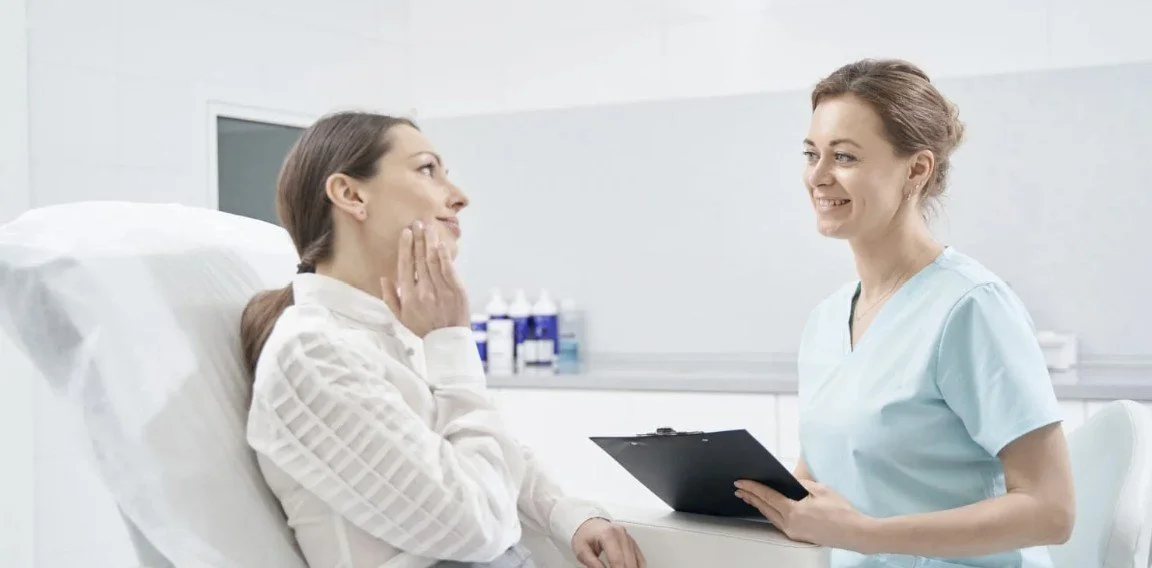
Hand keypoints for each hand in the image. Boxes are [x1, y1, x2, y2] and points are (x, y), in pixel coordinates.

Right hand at [380, 220, 468, 336]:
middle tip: (417, 223)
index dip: (405, 248)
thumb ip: (390, 297)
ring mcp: (441, 290)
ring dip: (430, 242)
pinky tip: (440, 243)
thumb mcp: (401, 316)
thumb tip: (384, 278)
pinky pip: (449, 269)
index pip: (405, 266)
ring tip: (428, 228)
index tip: (406, 233)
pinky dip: (444, 255)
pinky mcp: (457, 290)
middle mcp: (424, 291)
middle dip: (418, 239)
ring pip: (433, 261)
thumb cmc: (423, 327)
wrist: (448, 340)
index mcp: (409, 296)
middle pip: (419, 259)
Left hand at [571, 518, 645, 567]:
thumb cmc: (585, 535)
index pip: (617, 561)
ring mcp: (628, 537)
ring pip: (636, 561)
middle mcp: (620, 534)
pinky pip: (640, 557)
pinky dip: (638, 566)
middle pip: (628, 562)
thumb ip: (593, 564)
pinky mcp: (632, 541)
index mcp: (607, 535)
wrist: (589, 524)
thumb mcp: (582, 551)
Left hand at [734, 479, 872, 550]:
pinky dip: (770, 514)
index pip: (767, 496)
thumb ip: (801, 485)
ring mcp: (794, 532)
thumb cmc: (841, 511)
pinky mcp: (799, 536)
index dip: (752, 487)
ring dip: (758, 506)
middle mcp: (790, 524)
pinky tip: (768, 510)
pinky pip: (779, 524)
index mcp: (793, 511)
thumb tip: (790, 482)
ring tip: (748, 497)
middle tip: (739, 488)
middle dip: (751, 497)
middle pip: (765, 508)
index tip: (741, 482)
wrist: (855, 532)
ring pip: (770, 517)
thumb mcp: (821, 489)